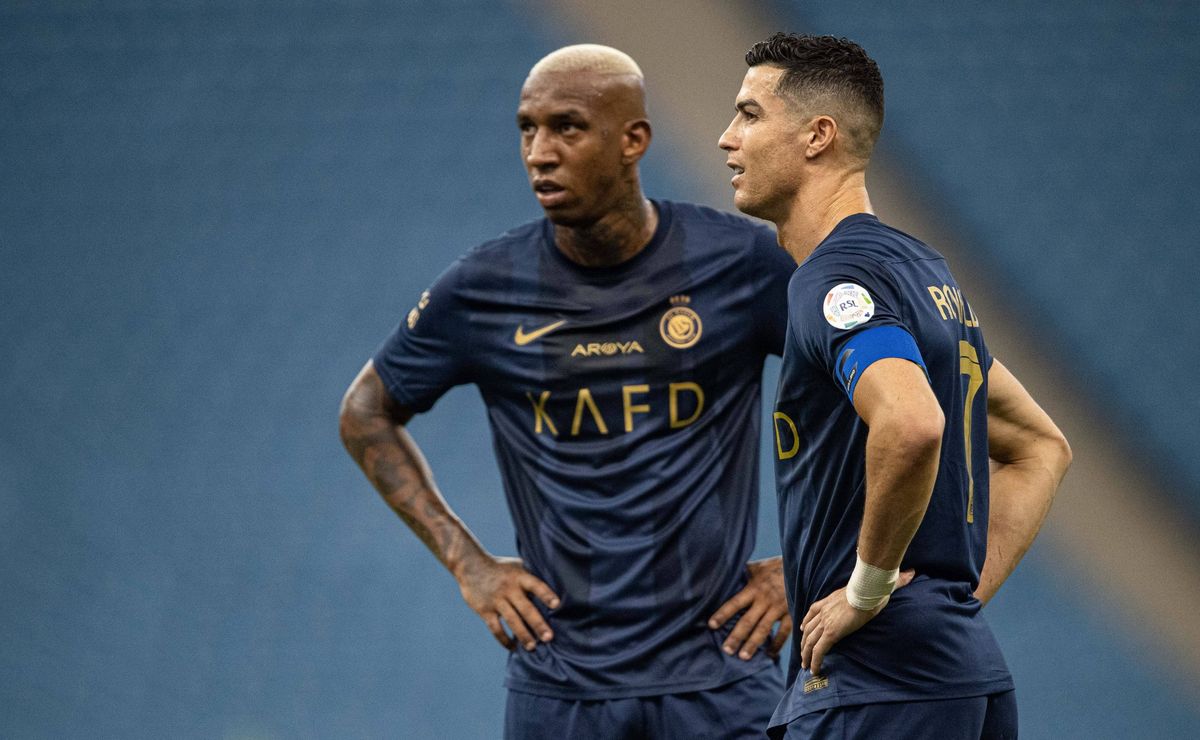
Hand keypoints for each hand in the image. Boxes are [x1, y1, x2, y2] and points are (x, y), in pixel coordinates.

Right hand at [455, 554, 560, 651]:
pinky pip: (496, 628)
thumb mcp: (517, 565)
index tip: (556, 605)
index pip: (536, 585)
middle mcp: (509, 589)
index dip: (546, 594)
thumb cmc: (501, 567)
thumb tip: (555, 585)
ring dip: (523, 635)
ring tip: (532, 647)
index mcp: (519, 577)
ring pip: (512, 621)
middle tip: (549, 638)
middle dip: (538, 624)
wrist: (470, 565)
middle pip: (526, 608)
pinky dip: (504, 639)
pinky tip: (513, 647)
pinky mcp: (485, 610)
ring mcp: (496, 600)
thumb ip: (531, 576)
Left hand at [708, 557, 792, 659]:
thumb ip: (742, 575)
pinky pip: (784, 631)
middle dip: (737, 636)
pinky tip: (769, 655)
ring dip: (753, 644)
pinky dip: (778, 644)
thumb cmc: (773, 567)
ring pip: (764, 629)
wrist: (800, 566)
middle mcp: (764, 599)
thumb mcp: (756, 568)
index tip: (711, 625)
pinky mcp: (791, 612)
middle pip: (748, 621)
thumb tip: (722, 574)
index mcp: (753, 588)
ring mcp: (778, 607)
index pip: (735, 603)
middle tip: (726, 650)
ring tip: (743, 657)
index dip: (723, 614)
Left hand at [799, 569, 914, 674]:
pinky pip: (819, 651)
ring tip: (805, 666)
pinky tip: (814, 670)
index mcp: (829, 600)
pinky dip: (814, 661)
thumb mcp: (875, 585)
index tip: (803, 628)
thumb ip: (892, 582)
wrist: (867, 591)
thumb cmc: (873, 587)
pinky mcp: (831, 633)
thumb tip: (912, 573)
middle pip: (807, 629)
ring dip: (806, 655)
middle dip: (804, 642)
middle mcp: (824, 611)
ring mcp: (826, 622)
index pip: (812, 611)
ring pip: (809, 642)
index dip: (806, 621)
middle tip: (803, 654)